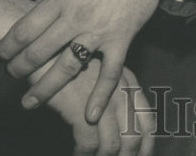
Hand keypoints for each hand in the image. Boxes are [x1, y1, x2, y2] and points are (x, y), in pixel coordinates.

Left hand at [0, 0, 184, 121]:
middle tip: (12, 75)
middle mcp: (76, 16)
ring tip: (30, 102)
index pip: (25, 29)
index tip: (1, 54)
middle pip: (39, 51)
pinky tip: (90, 115)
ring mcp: (99, 30)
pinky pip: (110, 71)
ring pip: (67, 67)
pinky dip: (100, 95)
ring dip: (45, 87)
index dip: (8, 45)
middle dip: (20, 67)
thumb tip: (35, 12)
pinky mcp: (122, 37)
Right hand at [39, 55, 155, 155]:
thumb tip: (123, 125)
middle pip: (134, 136)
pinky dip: (84, 155)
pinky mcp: (80, 107)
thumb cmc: (73, 62)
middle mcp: (120, 92)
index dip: (147, 144)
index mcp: (128, 83)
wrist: (47, 49)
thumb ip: (115, 93)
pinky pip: (89, 143)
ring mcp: (101, 99)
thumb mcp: (101, 73)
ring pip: (113, 144)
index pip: (147, 120)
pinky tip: (78, 155)